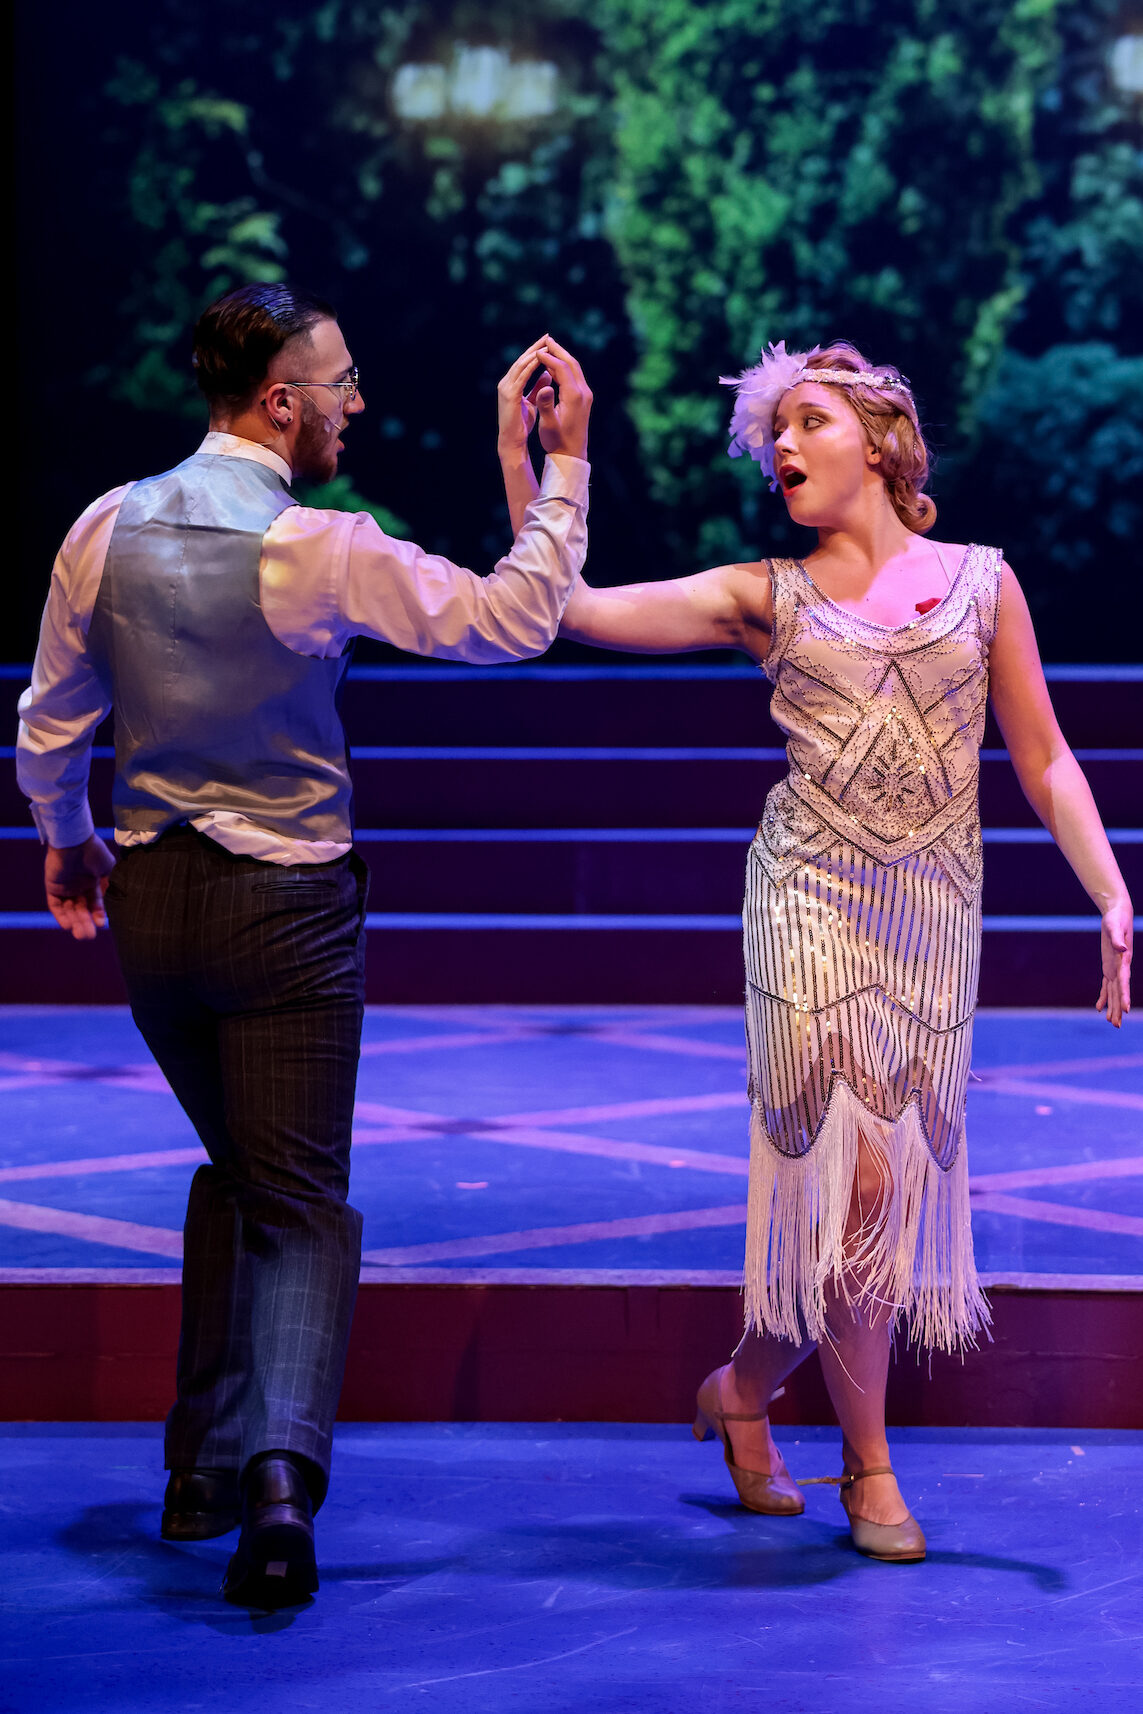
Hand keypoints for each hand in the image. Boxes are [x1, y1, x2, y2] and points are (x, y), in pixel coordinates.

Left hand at [44, 834, 115, 939]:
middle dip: (85, 923)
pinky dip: (61, 916)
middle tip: (89, 936)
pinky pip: (55, 905)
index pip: (94, 903)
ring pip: (69, 910)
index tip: (101, 924)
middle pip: (81, 910)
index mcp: (92, 881)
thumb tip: (108, 900)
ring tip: (81, 935)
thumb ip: (109, 883)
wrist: (75, 841)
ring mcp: (65, 887)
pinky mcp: (52, 887)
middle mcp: (78, 886)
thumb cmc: (93, 852)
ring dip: (75, 923)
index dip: (97, 914)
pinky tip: (67, 925)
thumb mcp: (108, 868)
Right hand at [496, 341, 548, 461]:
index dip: (537, 353)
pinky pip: (523, 376)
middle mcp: (506, 386)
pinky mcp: (509, 396)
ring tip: (545, 342)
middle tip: (547, 335)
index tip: (547, 342)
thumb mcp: (537, 408)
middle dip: (537, 348)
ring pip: (523, 365)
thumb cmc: (526, 430)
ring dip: (534, 353)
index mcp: (511, 388)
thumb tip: (547, 374)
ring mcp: (506, 390)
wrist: (515, 446)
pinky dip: (531, 366)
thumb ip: (540, 392)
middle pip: (525, 361)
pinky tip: (541, 359)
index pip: (527, 364)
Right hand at [531, 335, 591, 460]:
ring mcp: (585, 396)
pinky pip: (575, 377)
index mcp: (574, 397)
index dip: (549, 357)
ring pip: (574, 369)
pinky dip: (564, 368)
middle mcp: (583, 393)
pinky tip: (555, 367)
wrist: (572, 455)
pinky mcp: (584, 400)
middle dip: (558, 351)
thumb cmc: (557, 441)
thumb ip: (545, 404)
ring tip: (550, 349)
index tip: (537, 351)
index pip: (562, 368)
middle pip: (571, 363)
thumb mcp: (548, 424)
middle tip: (546, 339)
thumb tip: (545, 387)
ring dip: (562, 357)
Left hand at [1096, 897, 1132, 1026]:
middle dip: (1118, 1008)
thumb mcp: (1115, 927)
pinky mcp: (1109, 967)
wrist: (1118, 915)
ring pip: (1113, 992)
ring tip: (1111, 1022)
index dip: (1125, 996)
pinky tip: (1100, 1008)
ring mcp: (1115, 968)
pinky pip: (1106, 985)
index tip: (1127, 1010)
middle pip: (1119, 992)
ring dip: (1112, 1006)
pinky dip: (1103, 996)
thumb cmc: (1116, 919)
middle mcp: (1121, 967)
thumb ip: (1118, 939)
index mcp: (1124, 960)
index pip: (1124, 982)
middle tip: (1116, 1025)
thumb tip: (1122, 948)